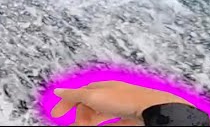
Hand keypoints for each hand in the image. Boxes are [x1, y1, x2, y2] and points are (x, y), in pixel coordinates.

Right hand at [51, 81, 188, 125]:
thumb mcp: (94, 96)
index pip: (78, 92)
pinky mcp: (130, 119)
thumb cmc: (125, 99)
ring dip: (89, 122)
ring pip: (100, 114)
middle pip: (88, 104)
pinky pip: (113, 123)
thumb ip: (74, 94)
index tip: (57, 113)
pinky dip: (104, 126)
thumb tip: (58, 90)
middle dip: (78, 115)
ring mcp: (121, 106)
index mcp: (100, 85)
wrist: (152, 108)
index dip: (66, 102)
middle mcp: (110, 94)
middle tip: (71, 125)